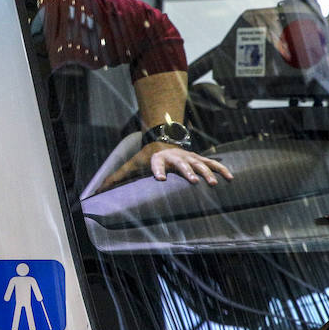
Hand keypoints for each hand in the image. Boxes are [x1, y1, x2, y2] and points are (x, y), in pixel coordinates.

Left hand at [96, 142, 232, 192]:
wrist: (161, 139)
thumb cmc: (144, 158)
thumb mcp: (130, 165)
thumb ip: (116, 178)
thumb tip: (97, 190)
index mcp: (157, 159)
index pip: (156, 164)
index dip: (157, 170)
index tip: (160, 179)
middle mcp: (174, 156)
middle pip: (182, 164)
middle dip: (188, 172)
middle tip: (194, 182)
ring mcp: (188, 156)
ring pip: (199, 163)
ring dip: (207, 172)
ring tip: (215, 184)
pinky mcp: (198, 158)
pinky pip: (212, 163)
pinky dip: (221, 169)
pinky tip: (230, 178)